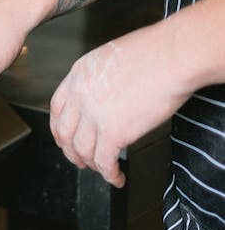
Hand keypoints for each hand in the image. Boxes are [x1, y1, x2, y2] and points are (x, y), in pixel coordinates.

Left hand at [49, 23, 186, 187]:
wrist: (172, 56)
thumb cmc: (155, 51)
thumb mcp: (112, 56)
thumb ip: (101, 78)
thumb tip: (107, 95)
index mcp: (78, 75)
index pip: (57, 108)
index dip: (59, 127)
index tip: (65, 137)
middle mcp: (80, 95)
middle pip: (64, 133)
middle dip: (70, 151)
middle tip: (80, 159)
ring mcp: (94, 115)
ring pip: (82, 151)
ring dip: (91, 164)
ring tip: (102, 170)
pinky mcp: (113, 132)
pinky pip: (105, 162)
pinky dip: (110, 174)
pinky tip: (117, 178)